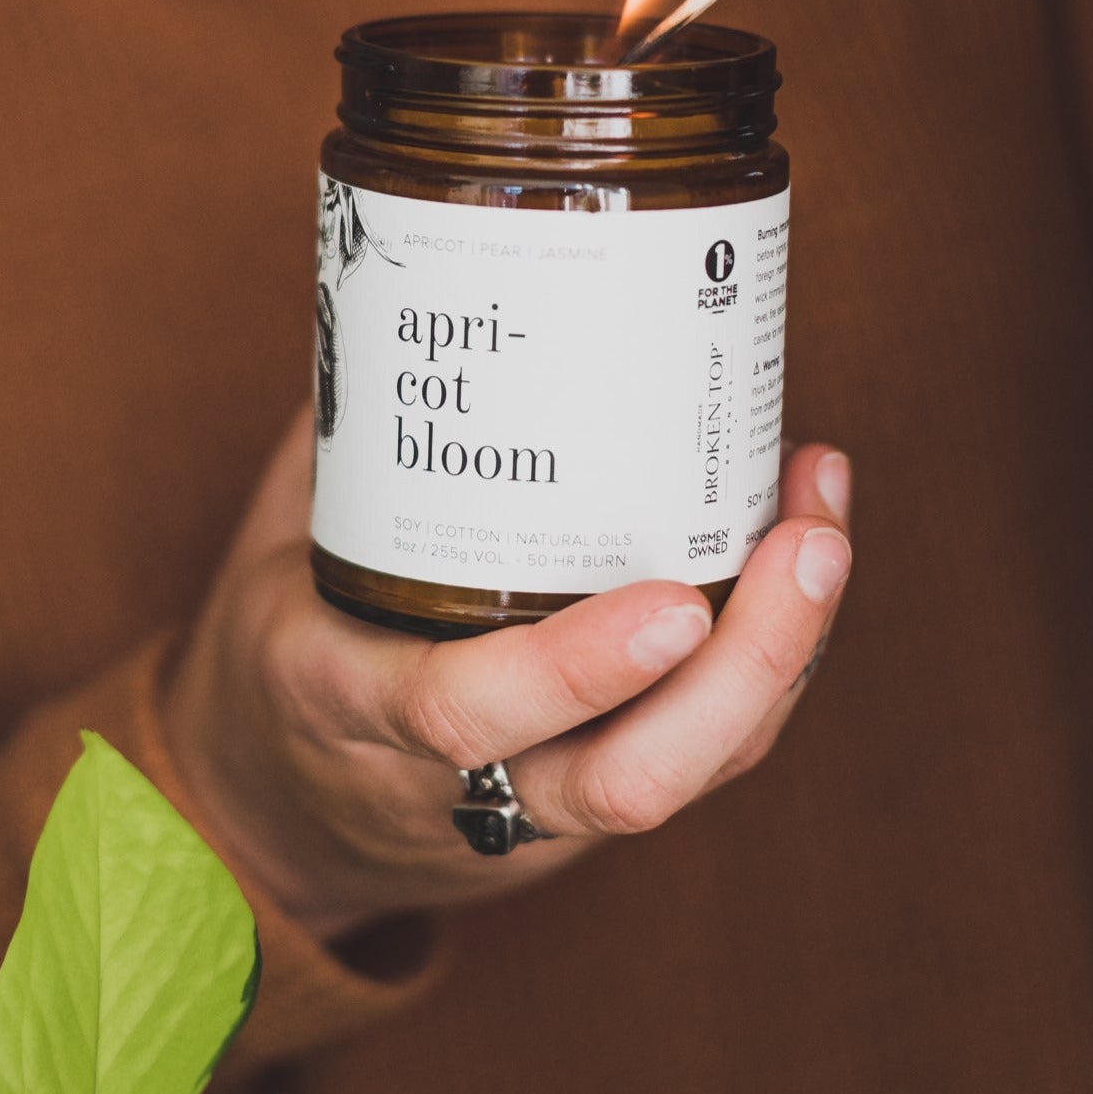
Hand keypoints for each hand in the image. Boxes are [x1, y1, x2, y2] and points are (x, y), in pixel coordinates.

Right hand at [162, 408, 851, 940]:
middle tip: (809, 538)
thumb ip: (353, 430)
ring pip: (683, 777)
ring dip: (786, 655)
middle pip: (625, 779)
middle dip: (748, 668)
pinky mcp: (585, 801)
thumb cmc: (281, 650)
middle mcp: (447, 782)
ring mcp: (528, 809)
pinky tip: (797, 550)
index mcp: (342, 702)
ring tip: (822, 518)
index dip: (576, 670)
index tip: (676, 600)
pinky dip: (770, 661)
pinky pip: (698, 756)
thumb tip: (424, 278)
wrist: (270, 814)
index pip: (458, 712)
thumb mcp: (274, 547)